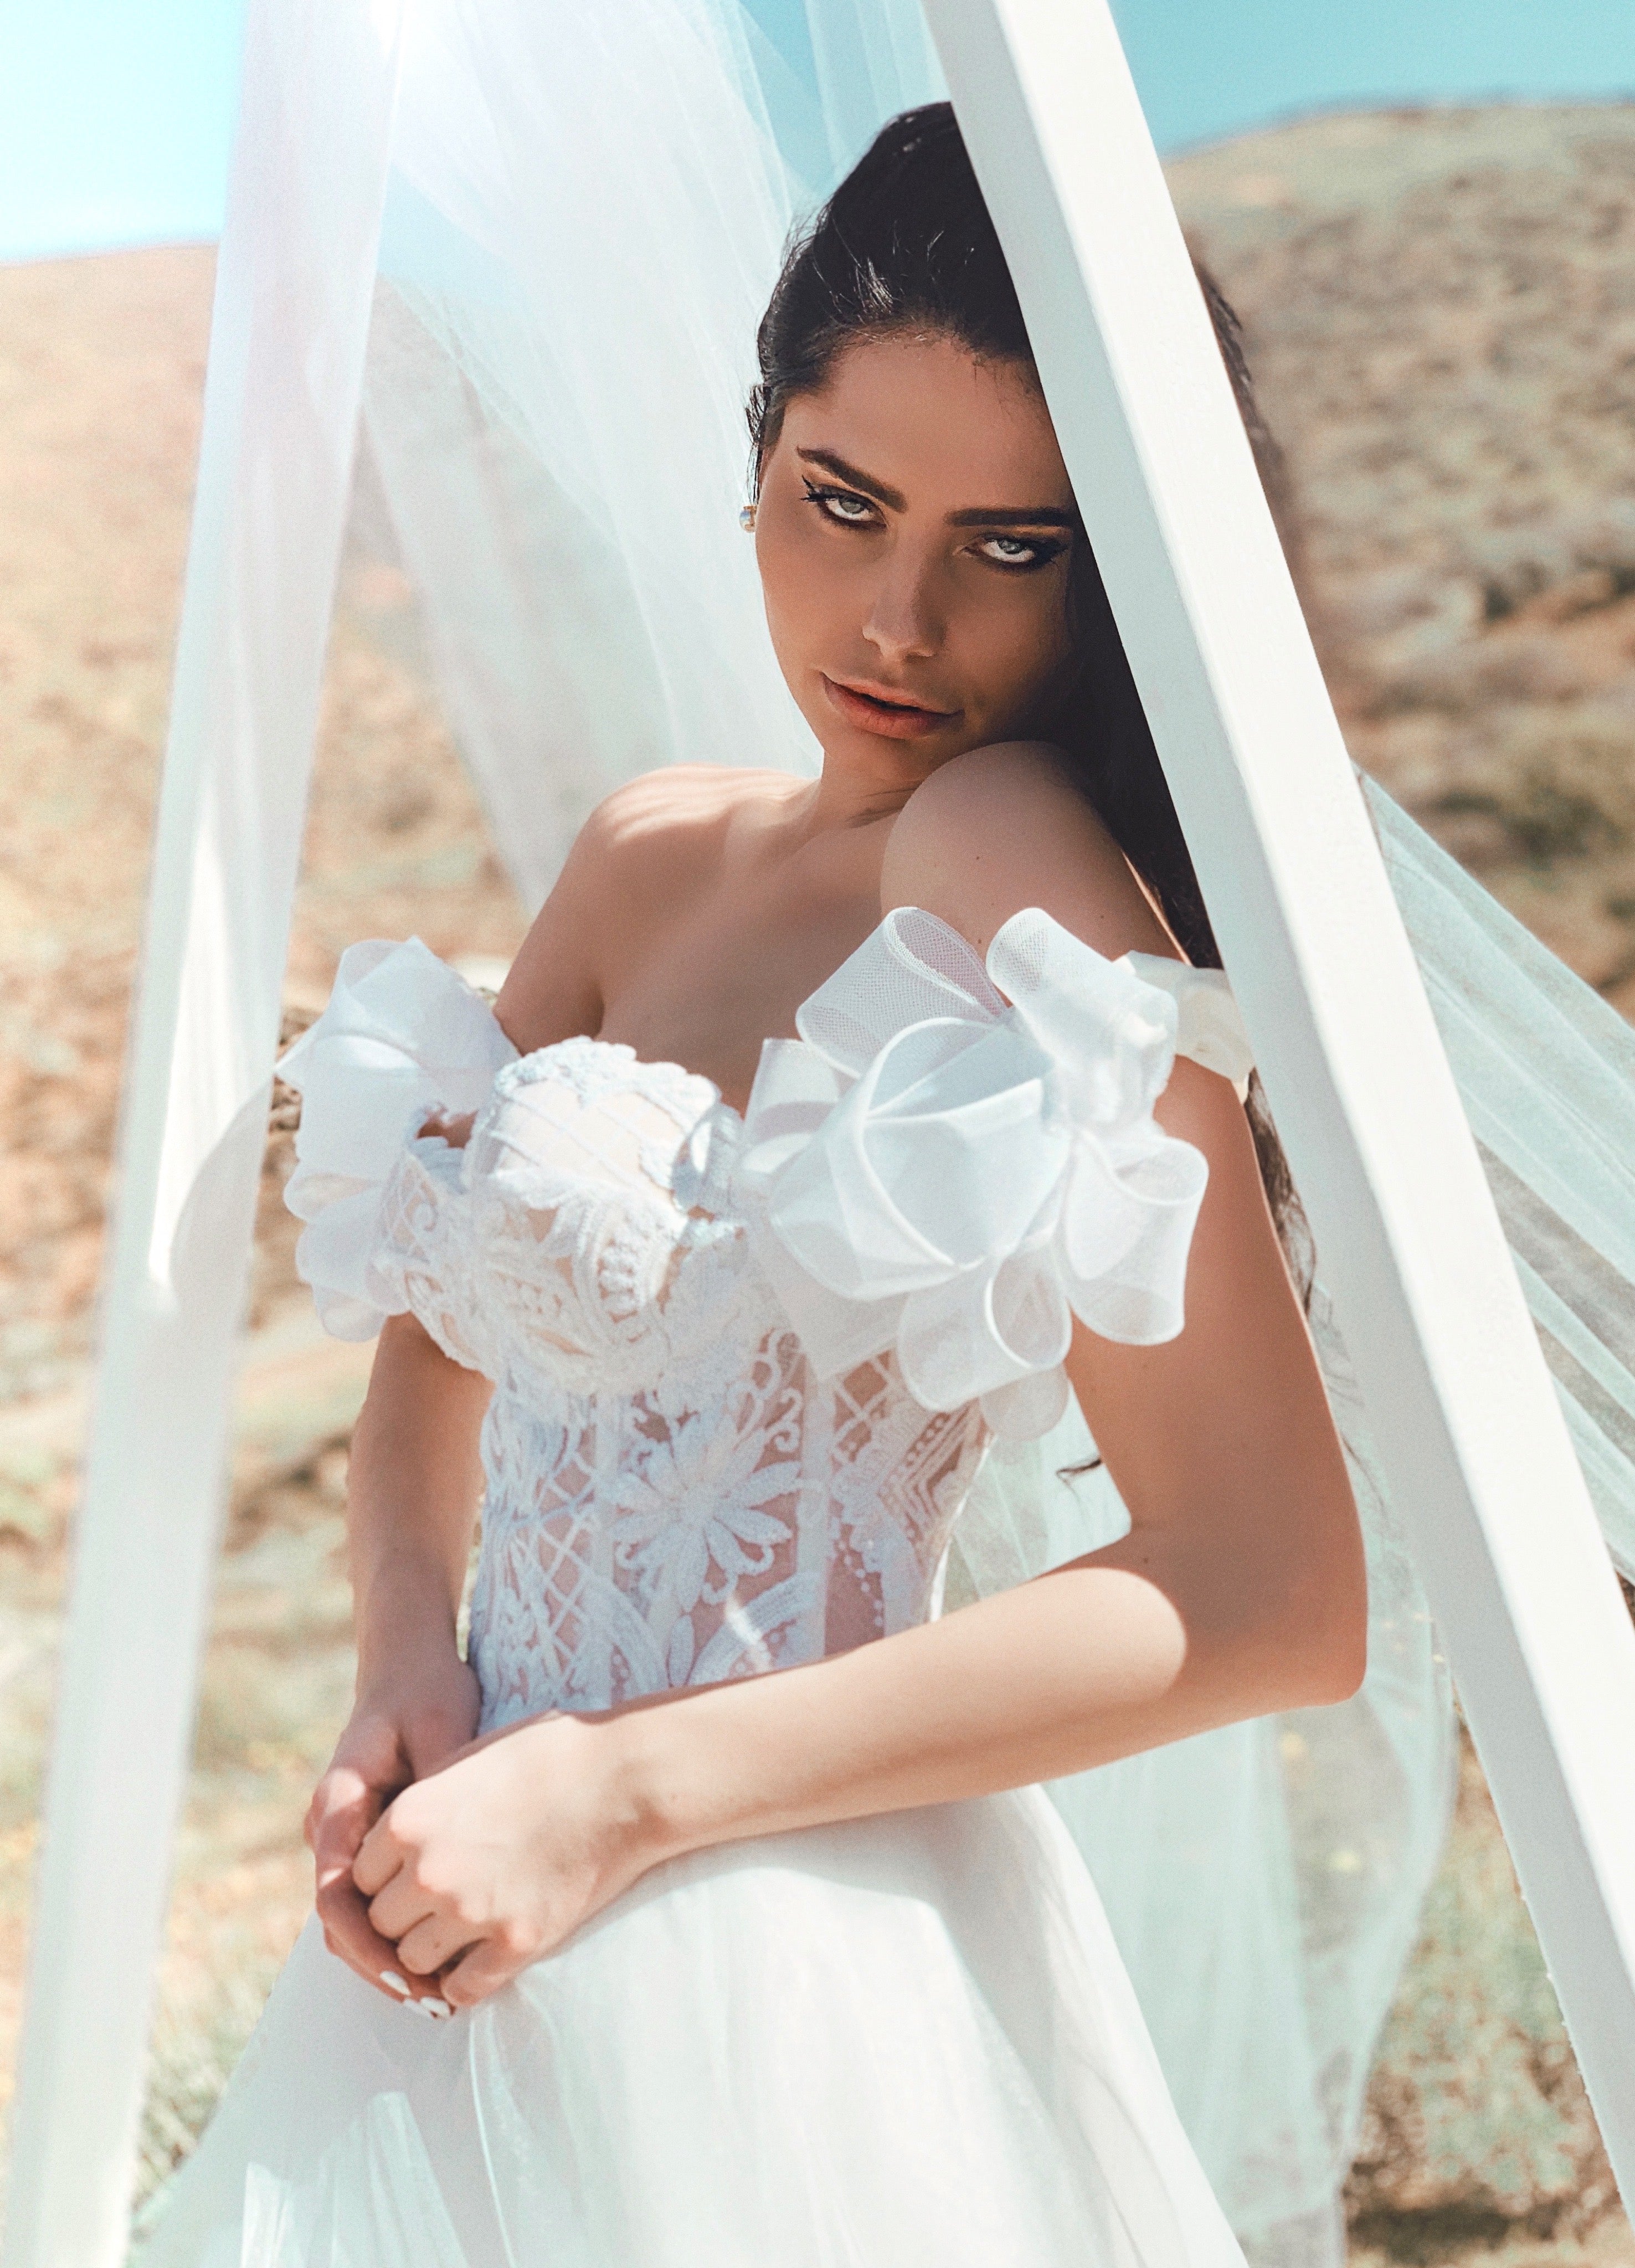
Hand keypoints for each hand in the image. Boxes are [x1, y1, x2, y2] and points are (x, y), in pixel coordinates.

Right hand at [306, 1654, 480, 2004]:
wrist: (409, 1665)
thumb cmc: (428, 1691)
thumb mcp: (442, 1729)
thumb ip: (442, 1788)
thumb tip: (460, 1848)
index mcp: (338, 1803)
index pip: (335, 1896)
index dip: (368, 1946)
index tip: (408, 1977)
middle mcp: (331, 1827)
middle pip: (341, 1919)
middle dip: (380, 1966)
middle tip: (431, 2003)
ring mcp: (345, 1837)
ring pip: (354, 1916)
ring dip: (389, 1956)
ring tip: (439, 1995)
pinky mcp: (367, 1841)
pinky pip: (372, 1900)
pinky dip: (399, 1930)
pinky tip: (441, 1955)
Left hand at [352, 1711, 659, 2008]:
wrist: (623, 1780)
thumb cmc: (550, 1755)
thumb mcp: (468, 1759)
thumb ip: (422, 1803)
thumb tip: (394, 1836)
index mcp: (409, 1819)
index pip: (358, 1876)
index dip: (384, 1875)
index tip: (409, 1871)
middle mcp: (429, 1871)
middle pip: (380, 1922)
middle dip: (403, 1914)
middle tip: (435, 1901)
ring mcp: (473, 1912)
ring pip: (412, 1961)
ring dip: (429, 1950)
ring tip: (457, 1929)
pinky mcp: (516, 1943)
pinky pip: (461, 1990)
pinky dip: (462, 1983)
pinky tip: (480, 1959)